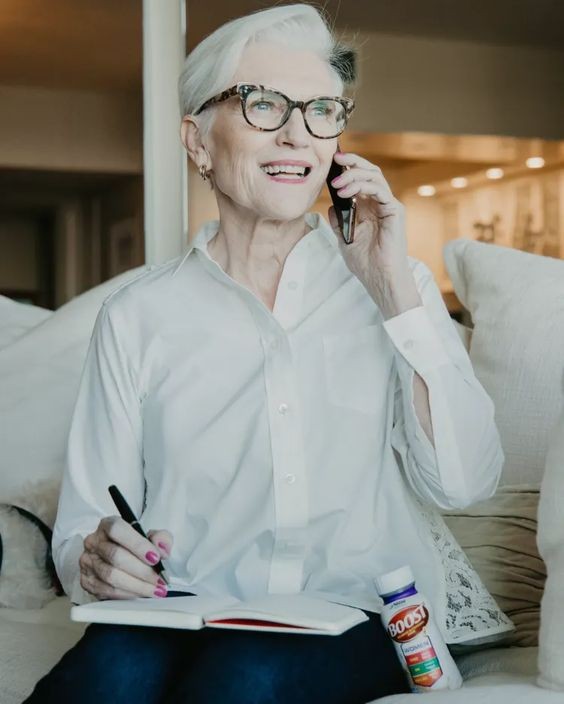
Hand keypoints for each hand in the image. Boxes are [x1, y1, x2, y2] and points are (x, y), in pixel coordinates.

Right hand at [79, 516, 172, 599]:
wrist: (118, 557)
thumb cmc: (134, 546)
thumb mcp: (150, 536)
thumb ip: (160, 538)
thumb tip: (162, 549)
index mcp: (107, 525)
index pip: (117, 530)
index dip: (138, 544)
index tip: (156, 558)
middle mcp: (94, 542)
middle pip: (116, 556)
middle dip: (142, 570)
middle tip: (159, 579)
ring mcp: (88, 562)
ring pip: (111, 576)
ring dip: (137, 585)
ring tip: (154, 589)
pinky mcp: (87, 581)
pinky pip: (106, 591)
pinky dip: (127, 594)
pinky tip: (140, 593)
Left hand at [327, 151, 410, 298]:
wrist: (380, 278)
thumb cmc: (366, 263)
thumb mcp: (344, 238)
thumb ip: (338, 221)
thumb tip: (330, 205)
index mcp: (369, 208)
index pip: (360, 179)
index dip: (348, 168)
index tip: (332, 162)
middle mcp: (380, 203)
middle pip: (369, 172)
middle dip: (352, 162)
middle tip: (336, 159)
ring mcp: (389, 206)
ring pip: (374, 177)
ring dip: (353, 176)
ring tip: (337, 184)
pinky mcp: (395, 211)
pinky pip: (380, 190)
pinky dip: (362, 186)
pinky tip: (347, 193)